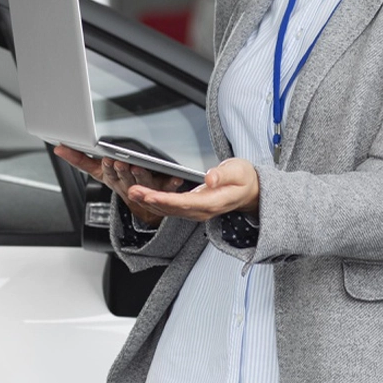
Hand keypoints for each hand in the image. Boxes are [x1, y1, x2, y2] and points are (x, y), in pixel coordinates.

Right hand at [53, 146, 184, 222]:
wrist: (147, 211)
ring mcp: (145, 189)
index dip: (103, 167)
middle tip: (118, 162)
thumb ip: (80, 160)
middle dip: (119, 170)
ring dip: (139, 175)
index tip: (105, 160)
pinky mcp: (163, 191)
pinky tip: (176, 177)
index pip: (103, 172)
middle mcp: (127, 184)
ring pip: (141, 182)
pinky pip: (168, 186)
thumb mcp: (100, 173)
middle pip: (121, 177)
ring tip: (138, 167)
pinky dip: (172, 182)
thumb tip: (58, 148)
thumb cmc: (124, 184)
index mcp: (113, 179)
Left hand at [122, 157, 259, 222]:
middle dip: (150, 200)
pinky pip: (170, 209)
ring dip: (149, 202)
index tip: (150, 194)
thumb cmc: (244, 179)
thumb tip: (210, 178)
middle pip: (172, 209)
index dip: (165, 200)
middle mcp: (202, 211)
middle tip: (133, 190)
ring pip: (168, 211)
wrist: (250, 192)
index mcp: (213, 202)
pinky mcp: (191, 209)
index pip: (185, 203)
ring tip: (132, 192)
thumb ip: (223, 175)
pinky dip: (155, 203)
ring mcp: (196, 212)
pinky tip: (143, 196)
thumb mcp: (238, 171)